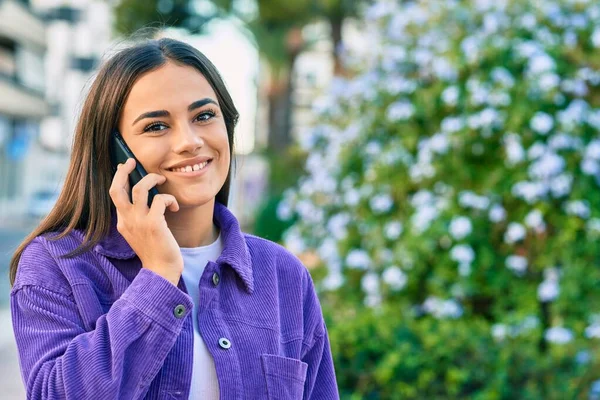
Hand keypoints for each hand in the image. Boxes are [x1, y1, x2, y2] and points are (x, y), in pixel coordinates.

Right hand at [109, 158, 182, 285]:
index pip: (114, 194)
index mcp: (122, 222)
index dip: (119, 178)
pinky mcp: (154, 224)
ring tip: (161, 180)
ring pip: (140, 188)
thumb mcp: (140, 232)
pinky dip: (170, 199)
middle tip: (133, 161)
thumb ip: (138, 217)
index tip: (124, 167)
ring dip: (152, 179)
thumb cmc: (155, 251)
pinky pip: (161, 200)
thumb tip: (146, 197)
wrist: (161, 271)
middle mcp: (127, 220)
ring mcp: (139, 222)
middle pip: (117, 188)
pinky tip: (174, 207)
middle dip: (124, 171)